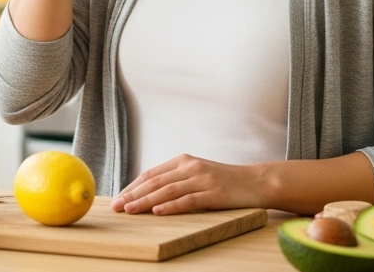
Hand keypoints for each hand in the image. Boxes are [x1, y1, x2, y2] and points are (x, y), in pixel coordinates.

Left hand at [110, 154, 264, 214]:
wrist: (256, 181)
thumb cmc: (224, 181)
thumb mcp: (197, 174)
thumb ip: (176, 179)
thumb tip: (149, 194)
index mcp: (184, 161)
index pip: (151, 174)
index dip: (133, 186)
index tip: (118, 198)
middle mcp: (191, 167)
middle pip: (155, 182)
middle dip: (133, 195)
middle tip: (117, 207)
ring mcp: (202, 179)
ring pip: (167, 191)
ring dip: (145, 201)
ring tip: (130, 210)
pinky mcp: (214, 193)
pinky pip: (188, 200)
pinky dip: (171, 206)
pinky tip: (157, 212)